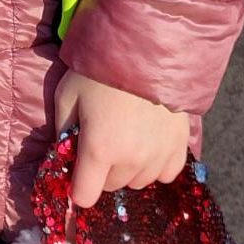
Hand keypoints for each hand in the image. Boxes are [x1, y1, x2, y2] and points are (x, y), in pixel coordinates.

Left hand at [54, 69, 190, 206]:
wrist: (146, 47)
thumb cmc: (100, 70)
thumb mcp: (67, 96)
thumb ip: (62, 131)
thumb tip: (64, 155)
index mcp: (99, 149)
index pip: (84, 196)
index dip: (77, 186)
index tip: (77, 171)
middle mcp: (131, 159)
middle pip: (111, 186)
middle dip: (102, 171)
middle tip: (101, 140)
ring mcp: (159, 155)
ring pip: (138, 181)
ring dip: (129, 168)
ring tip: (126, 137)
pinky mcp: (181, 146)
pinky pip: (166, 173)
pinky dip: (156, 164)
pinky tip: (149, 143)